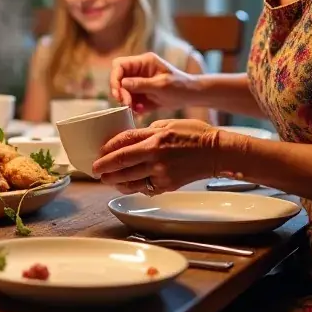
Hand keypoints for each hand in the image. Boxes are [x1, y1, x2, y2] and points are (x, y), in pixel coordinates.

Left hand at [92, 119, 225, 193]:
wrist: (217, 152)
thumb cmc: (194, 134)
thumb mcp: (167, 124)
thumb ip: (146, 131)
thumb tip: (129, 139)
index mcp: (154, 137)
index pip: (123, 142)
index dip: (107, 149)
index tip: (98, 153)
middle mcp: (155, 156)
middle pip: (121, 163)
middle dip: (104, 168)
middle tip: (95, 170)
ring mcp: (161, 172)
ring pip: (130, 179)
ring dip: (115, 180)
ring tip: (106, 179)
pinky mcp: (168, 185)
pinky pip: (145, 188)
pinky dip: (133, 187)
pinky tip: (126, 185)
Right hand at [110, 52, 197, 115]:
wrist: (192, 96)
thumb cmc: (180, 87)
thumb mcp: (161, 85)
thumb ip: (141, 84)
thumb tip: (122, 83)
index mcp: (143, 62)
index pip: (119, 65)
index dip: (115, 78)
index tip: (119, 93)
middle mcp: (138, 70)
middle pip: (118, 78)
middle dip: (120, 92)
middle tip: (127, 104)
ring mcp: (139, 82)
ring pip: (122, 90)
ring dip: (126, 101)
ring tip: (137, 109)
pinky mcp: (141, 93)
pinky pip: (130, 99)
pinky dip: (133, 107)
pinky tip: (142, 111)